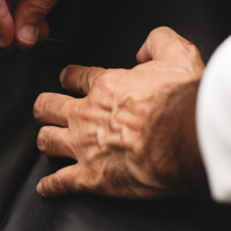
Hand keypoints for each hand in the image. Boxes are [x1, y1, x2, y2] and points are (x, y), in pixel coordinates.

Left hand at [33, 27, 207, 198]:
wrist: (185, 139)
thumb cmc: (182, 102)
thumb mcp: (178, 55)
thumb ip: (159, 42)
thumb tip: (146, 48)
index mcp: (105, 86)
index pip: (74, 77)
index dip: (68, 77)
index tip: (67, 78)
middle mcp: (86, 114)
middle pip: (47, 107)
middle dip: (45, 108)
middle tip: (47, 110)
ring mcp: (84, 147)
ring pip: (46, 140)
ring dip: (46, 140)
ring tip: (48, 142)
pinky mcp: (91, 177)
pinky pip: (60, 182)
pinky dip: (51, 186)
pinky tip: (45, 187)